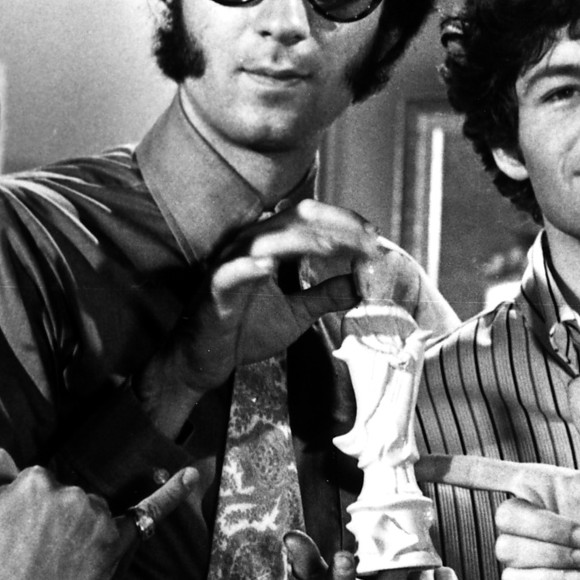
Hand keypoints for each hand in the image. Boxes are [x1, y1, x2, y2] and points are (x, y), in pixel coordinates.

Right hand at [0, 465, 198, 579]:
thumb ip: (5, 489)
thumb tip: (19, 485)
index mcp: (37, 479)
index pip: (47, 486)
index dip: (39, 516)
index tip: (28, 536)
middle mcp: (72, 491)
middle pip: (75, 499)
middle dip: (62, 525)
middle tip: (40, 558)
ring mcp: (96, 515)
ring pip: (97, 515)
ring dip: (84, 536)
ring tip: (58, 568)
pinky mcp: (116, 540)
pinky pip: (150, 512)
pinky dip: (173, 494)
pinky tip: (190, 476)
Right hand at [152, 201, 380, 398]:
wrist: (204, 360)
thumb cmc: (244, 330)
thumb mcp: (297, 313)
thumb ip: (326, 295)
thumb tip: (360, 283)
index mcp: (269, 245)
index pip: (310, 219)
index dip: (343, 222)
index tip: (374, 236)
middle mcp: (250, 246)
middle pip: (295, 218)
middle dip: (334, 224)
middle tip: (367, 238)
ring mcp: (230, 265)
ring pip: (266, 238)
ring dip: (302, 240)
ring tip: (332, 244)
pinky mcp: (213, 290)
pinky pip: (230, 272)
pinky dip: (249, 266)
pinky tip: (269, 264)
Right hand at [415, 374, 579, 579]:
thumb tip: (579, 382)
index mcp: (537, 486)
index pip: (483, 474)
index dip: (451, 468)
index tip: (417, 464)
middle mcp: (524, 518)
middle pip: (504, 516)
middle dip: (551, 528)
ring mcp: (523, 555)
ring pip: (508, 549)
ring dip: (555, 554)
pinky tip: (577, 579)